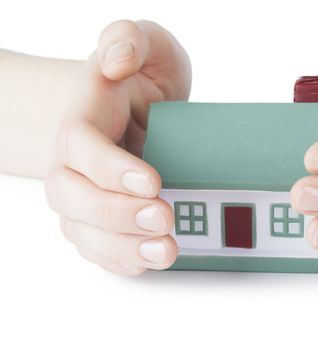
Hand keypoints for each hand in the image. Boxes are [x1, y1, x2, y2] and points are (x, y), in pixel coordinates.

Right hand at [45, 20, 190, 275]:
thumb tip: (116, 61)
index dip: (110, 169)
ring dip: (123, 248)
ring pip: (85, 233)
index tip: (152, 180)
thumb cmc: (139, 80)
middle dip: (117, 215)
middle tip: (163, 218)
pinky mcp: (100, 221)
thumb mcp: (146, 45)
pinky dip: (123, 260)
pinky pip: (100, 250)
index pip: (81, 148)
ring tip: (166, 250)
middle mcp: (74, 165)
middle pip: (74, 198)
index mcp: (81, 121)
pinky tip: (150, 260)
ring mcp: (84, 196)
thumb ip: (129, 40)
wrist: (130, 108)